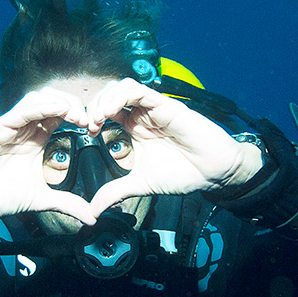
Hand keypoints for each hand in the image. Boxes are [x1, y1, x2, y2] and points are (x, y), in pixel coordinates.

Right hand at [0, 88, 98, 224]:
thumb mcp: (39, 200)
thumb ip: (65, 204)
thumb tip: (91, 217)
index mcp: (35, 139)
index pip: (60, 114)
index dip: (78, 114)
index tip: (94, 126)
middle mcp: (23, 128)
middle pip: (51, 99)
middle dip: (73, 103)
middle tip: (88, 119)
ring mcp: (9, 126)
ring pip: (37, 99)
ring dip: (59, 102)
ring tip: (76, 115)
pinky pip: (20, 111)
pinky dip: (41, 107)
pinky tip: (58, 110)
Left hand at [84, 79, 262, 215]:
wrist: (212, 173)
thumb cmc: (183, 174)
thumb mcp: (140, 184)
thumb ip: (116, 192)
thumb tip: (93, 209)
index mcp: (135, 128)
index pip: (107, 110)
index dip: (92, 116)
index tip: (85, 132)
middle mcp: (143, 115)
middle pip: (110, 94)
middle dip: (94, 104)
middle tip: (87, 124)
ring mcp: (154, 108)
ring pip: (122, 87)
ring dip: (105, 99)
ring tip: (97, 118)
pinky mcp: (165, 105)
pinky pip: (138, 90)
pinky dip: (120, 97)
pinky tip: (110, 112)